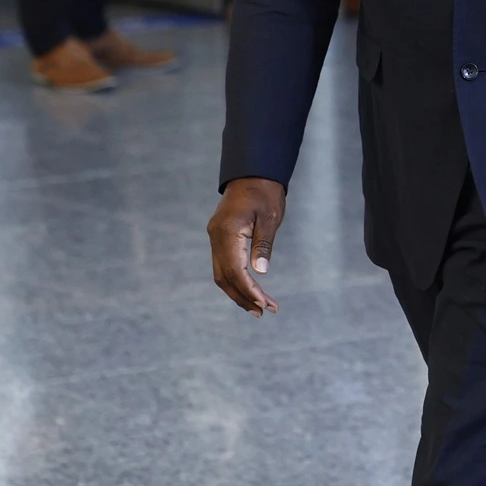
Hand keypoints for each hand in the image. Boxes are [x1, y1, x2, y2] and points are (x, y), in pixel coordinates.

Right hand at [206, 177, 286, 316]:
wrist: (253, 173)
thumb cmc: (266, 193)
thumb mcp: (270, 217)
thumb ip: (263, 244)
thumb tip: (260, 273)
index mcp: (227, 232)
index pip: (235, 270)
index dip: (249, 290)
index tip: (265, 303)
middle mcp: (216, 237)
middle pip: (225, 277)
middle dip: (243, 297)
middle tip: (265, 312)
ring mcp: (215, 238)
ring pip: (222, 274)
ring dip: (238, 292)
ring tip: (259, 308)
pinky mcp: (219, 238)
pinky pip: (223, 265)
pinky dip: (235, 280)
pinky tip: (248, 290)